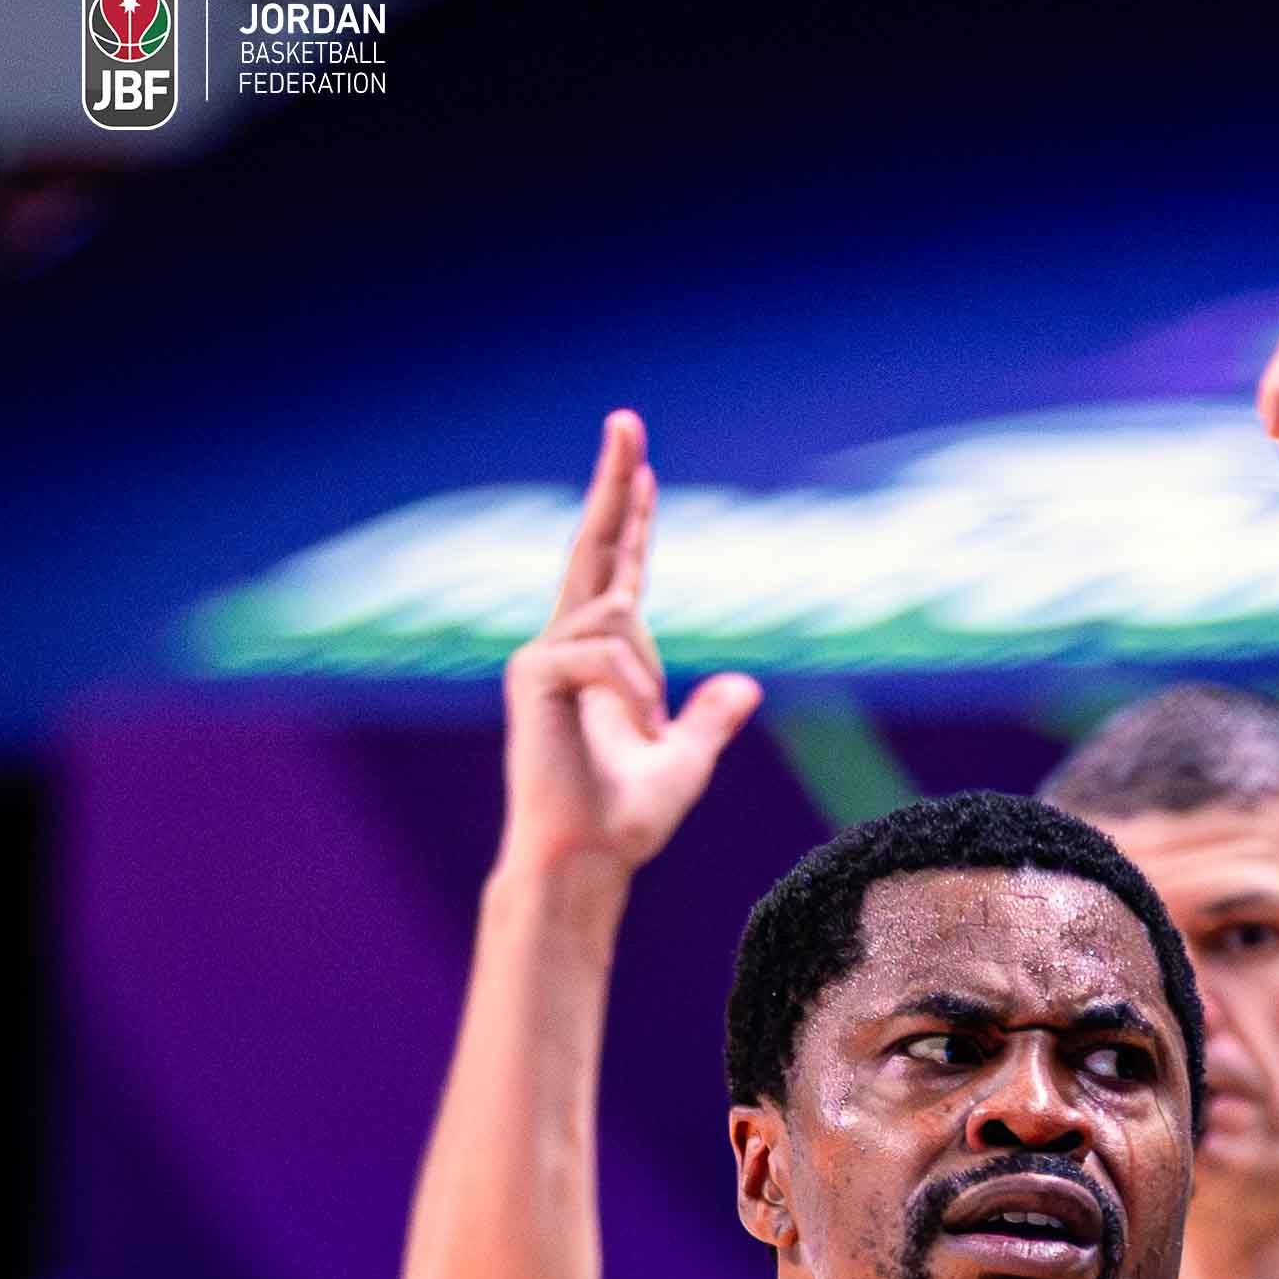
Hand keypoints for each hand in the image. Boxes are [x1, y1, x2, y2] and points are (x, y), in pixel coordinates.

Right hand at [499, 410, 761, 881]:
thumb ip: (709, 722)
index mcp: (600, 660)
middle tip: (628, 418)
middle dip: (614, 484)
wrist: (583, 860)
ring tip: (640, 733)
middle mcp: (566, 644)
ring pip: (617, 616)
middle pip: (593, 548)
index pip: (618, 574)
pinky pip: (604, 656)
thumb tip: (745, 685)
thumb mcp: (685, 764)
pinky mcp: (533, 674)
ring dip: (644, 680)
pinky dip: (631, 692)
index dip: (632, 521)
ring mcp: (543, 655)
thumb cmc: (623, 822)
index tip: (643, 471)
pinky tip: (631, 726)